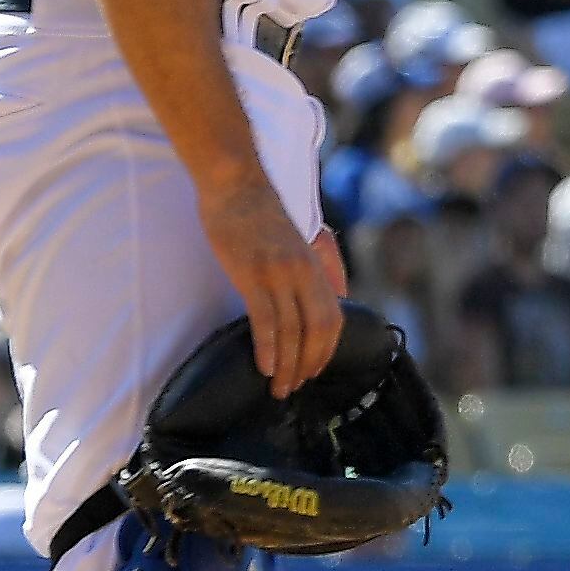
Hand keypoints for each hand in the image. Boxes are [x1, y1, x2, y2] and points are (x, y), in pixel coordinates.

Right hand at [199, 179, 345, 391]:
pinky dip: (269, 347)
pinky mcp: (252, 273)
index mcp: (314, 266)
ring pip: (293, 331)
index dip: (326, 349)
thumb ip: (307, 267)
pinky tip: (266, 367)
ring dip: (288, 366)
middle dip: (309, 365)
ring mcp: (279, 273)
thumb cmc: (258, 212)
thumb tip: (317, 293)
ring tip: (279, 389)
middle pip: (318, 330)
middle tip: (295, 389)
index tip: (314, 370)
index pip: (333, 318)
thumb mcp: (293, 241)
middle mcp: (303, 272)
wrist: (236, 181)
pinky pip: (266, 318)